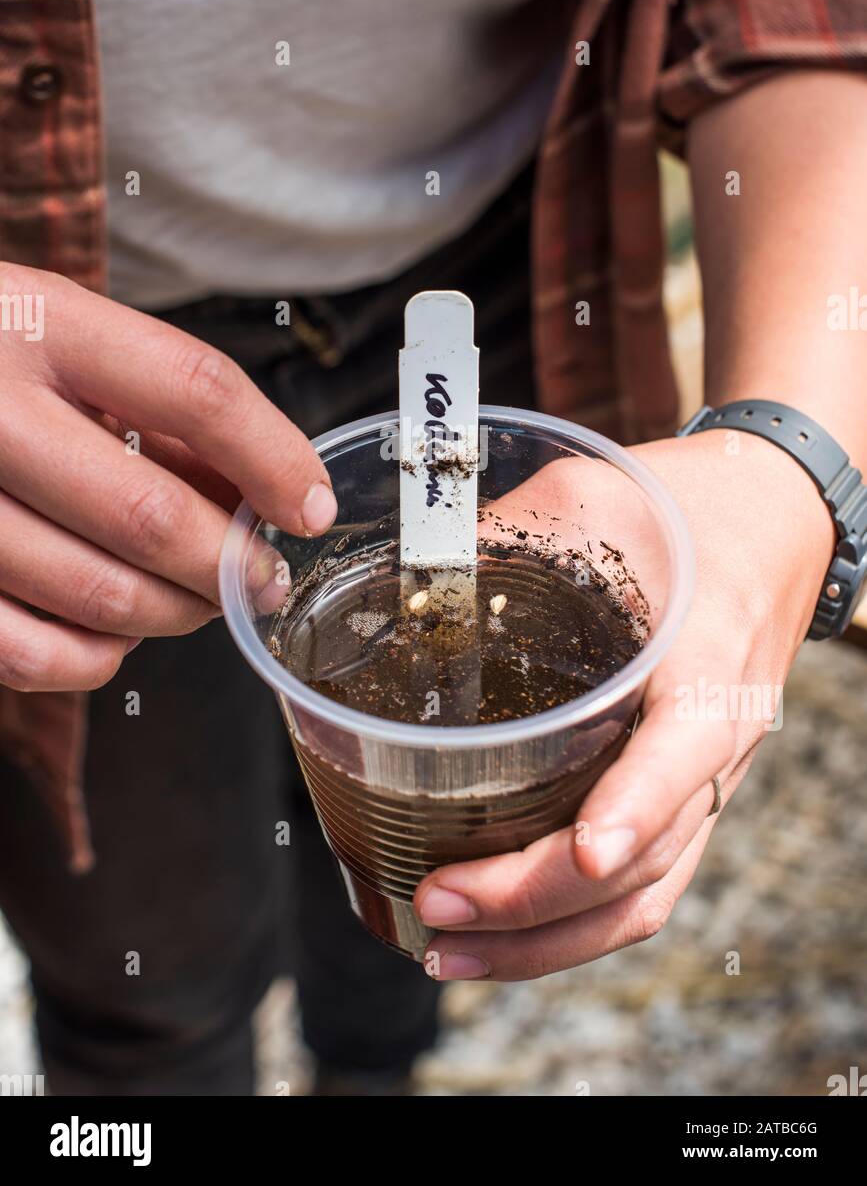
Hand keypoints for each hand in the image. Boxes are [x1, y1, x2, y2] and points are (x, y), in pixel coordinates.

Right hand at [0, 263, 335, 691]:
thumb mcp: (67, 332)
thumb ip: (160, 405)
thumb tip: (269, 493)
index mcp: (41, 324)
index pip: (197, 391)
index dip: (274, 460)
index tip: (311, 508)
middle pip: (149, 515)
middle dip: (229, 565)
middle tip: (260, 580)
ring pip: (95, 594)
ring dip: (172, 613)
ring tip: (196, 600)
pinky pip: (26, 653)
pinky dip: (92, 659)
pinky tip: (113, 634)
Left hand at [415, 429, 834, 980]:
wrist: (772, 518)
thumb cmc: (684, 507)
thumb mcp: (593, 493)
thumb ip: (503, 535)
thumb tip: (393, 582)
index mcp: (706, 663)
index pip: (682, 755)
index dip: (634, 810)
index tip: (583, 851)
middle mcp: (717, 742)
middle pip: (646, 857)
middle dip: (539, 898)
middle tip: (439, 902)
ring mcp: (708, 781)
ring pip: (647, 896)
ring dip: (548, 942)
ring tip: (448, 949)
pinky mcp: (686, 797)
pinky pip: (646, 885)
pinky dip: (575, 925)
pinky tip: (503, 932)